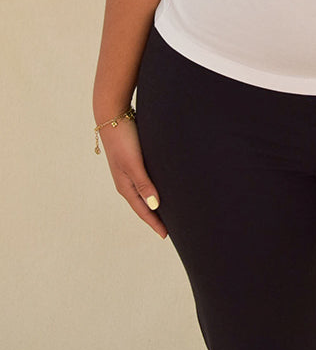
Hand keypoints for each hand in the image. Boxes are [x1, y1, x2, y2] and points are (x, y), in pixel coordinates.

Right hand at [98, 118, 167, 238]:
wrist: (112, 114)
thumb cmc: (123, 139)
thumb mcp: (134, 163)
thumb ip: (144, 184)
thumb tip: (155, 207)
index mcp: (125, 186)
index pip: (142, 210)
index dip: (154, 222)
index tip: (166, 235)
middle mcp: (126, 180)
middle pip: (142, 204)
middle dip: (154, 216)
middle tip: (170, 227)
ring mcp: (128, 170)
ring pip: (144, 192)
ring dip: (153, 202)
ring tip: (167, 210)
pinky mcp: (132, 159)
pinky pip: (145, 179)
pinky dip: (152, 187)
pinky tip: (161, 184)